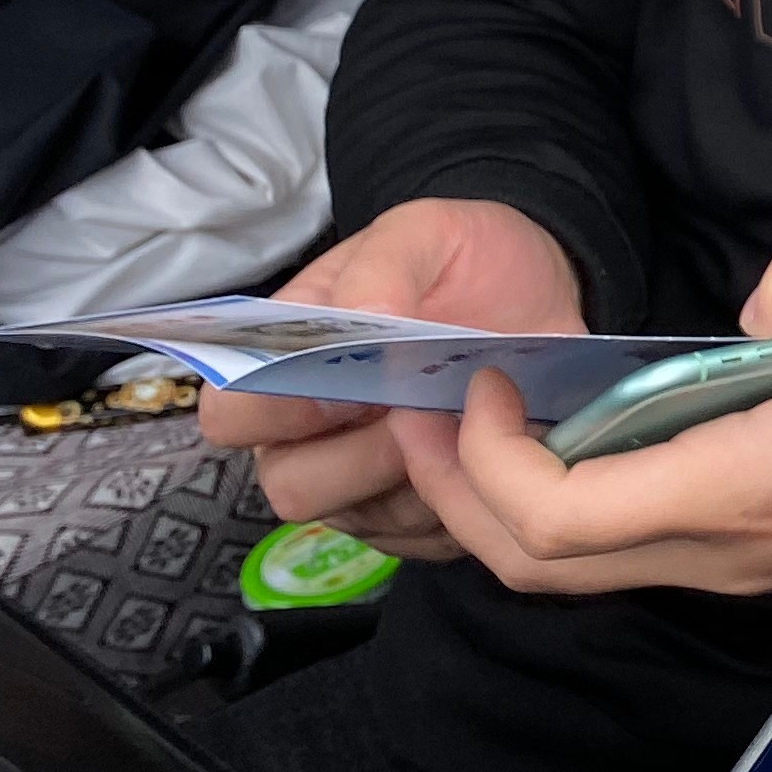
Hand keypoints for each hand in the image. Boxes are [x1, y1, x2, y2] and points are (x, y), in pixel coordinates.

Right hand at [198, 196, 581, 558]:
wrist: (542, 297)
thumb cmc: (463, 265)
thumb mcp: (428, 233)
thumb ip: (384, 262)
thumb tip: (363, 312)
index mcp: (282, 364)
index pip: (229, 412)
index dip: (274, 409)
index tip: (346, 385)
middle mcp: (306, 435)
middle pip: (289, 484)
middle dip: (360, 451)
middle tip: (418, 407)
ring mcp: (360, 486)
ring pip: (358, 516)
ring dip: (416, 472)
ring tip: (462, 418)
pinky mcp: (415, 522)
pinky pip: (421, 538)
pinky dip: (462, 495)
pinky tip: (490, 447)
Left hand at [383, 241, 771, 596]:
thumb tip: (745, 311)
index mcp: (742, 490)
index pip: (552, 518)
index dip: (483, 456)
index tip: (488, 373)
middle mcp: (723, 550)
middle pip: (535, 567)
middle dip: (456, 489)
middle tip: (438, 403)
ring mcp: (741, 563)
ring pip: (577, 570)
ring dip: (505, 501)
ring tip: (492, 414)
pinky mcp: (762, 555)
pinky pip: (629, 550)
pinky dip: (567, 505)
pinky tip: (581, 433)